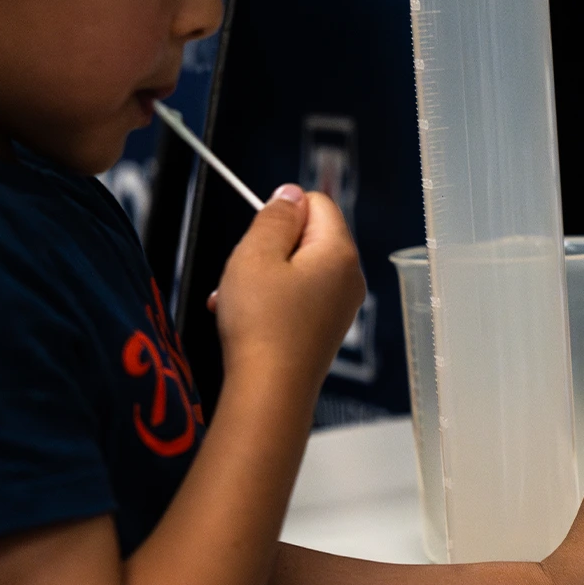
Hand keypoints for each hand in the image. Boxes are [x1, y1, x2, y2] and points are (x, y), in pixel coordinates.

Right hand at [211, 185, 365, 389]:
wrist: (270, 389)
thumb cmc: (262, 323)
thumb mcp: (256, 255)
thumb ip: (275, 218)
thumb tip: (291, 195)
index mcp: (340, 253)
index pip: (318, 202)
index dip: (282, 211)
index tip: (259, 235)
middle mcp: (349, 278)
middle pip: (307, 237)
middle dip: (268, 247)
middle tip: (244, 270)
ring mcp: (340, 306)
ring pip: (296, 269)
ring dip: (261, 276)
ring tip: (234, 298)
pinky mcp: (325, 328)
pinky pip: (296, 298)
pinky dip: (269, 300)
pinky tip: (242, 317)